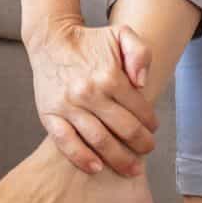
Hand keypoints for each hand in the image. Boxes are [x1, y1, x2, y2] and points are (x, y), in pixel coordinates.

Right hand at [25, 18, 158, 175]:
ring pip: (98, 140)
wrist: (51, 40)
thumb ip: (140, 53)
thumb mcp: (121, 34)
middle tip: (147, 150)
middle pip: (124, 129)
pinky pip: (65, 142)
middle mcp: (89, 93)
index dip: (150, 123)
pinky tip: (95, 168)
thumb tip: (142, 83)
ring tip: (131, 167)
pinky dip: (81, 158)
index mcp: (109, 76)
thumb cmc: (90, 41)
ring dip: (119, 158)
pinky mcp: (49, 115)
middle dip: (141, 144)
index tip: (152, 129)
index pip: (139, 109)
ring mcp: (68, 106)